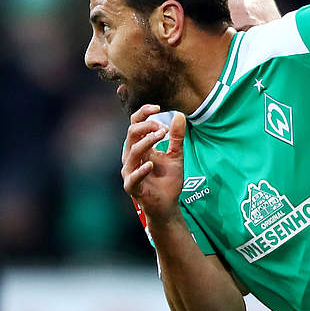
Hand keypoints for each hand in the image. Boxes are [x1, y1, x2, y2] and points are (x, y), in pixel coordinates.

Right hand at [123, 104, 186, 223]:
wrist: (168, 204)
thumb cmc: (168, 179)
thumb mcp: (176, 155)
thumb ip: (177, 137)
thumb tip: (179, 115)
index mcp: (139, 146)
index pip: (135, 124)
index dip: (143, 113)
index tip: (158, 107)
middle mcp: (131, 156)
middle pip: (132, 133)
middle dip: (148, 125)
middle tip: (164, 128)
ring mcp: (130, 171)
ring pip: (132, 151)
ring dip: (147, 141)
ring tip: (162, 136)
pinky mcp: (132, 186)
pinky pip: (133, 177)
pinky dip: (141, 170)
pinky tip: (151, 164)